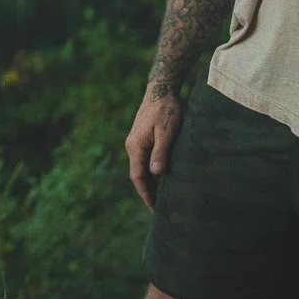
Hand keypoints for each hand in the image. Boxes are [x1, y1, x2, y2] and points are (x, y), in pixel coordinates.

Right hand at [124, 90, 184, 209]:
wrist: (161, 89)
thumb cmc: (166, 110)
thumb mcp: (166, 133)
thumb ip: (161, 153)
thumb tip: (156, 174)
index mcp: (135, 147)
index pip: (138, 177)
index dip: (146, 194)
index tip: (154, 209)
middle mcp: (132, 146)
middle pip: (138, 174)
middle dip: (148, 191)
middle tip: (160, 208)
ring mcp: (136, 141)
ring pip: (142, 167)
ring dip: (151, 181)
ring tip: (163, 196)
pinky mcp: (142, 137)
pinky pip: (145, 159)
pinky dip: (152, 170)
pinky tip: (163, 176)